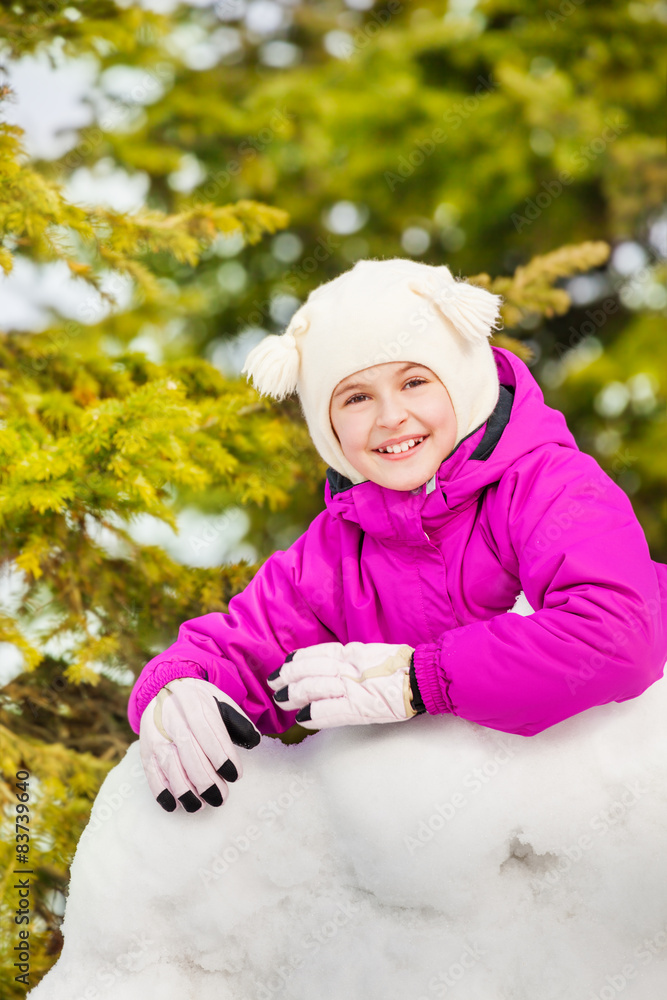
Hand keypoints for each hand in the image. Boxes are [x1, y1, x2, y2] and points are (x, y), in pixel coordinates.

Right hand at [140, 677, 260, 812]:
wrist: (163, 688)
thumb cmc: (198, 701)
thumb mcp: (219, 700)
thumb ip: (237, 720)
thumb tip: (254, 740)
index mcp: (194, 704)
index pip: (209, 732)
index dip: (222, 756)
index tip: (235, 775)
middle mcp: (172, 719)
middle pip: (189, 752)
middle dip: (206, 780)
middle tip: (221, 797)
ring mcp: (156, 736)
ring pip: (170, 765)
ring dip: (185, 790)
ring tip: (201, 805)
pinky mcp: (146, 750)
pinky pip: (151, 773)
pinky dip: (161, 792)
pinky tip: (175, 805)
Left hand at [267, 641, 424, 728]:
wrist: (422, 677)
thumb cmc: (401, 667)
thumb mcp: (371, 654)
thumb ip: (351, 659)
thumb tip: (332, 666)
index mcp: (352, 652)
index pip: (317, 653)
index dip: (298, 659)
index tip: (285, 664)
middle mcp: (348, 667)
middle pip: (310, 669)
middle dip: (289, 677)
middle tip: (274, 683)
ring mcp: (353, 686)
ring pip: (314, 688)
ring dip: (294, 695)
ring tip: (281, 700)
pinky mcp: (360, 707)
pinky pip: (330, 711)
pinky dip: (313, 714)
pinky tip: (301, 717)